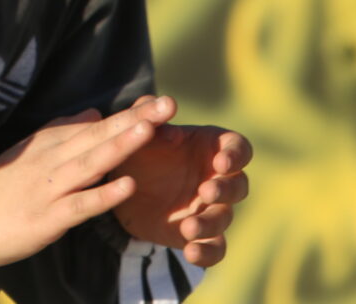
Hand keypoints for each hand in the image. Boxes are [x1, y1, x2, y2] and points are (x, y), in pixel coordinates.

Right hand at [0, 98, 173, 268]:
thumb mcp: (28, 152)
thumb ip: (62, 132)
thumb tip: (96, 113)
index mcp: (49, 143)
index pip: (97, 125)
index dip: (130, 114)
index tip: (161, 101)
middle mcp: (52, 160)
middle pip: (99, 137)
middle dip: (135, 121)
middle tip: (168, 104)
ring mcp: (50, 188)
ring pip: (91, 163)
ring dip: (121, 146)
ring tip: (149, 130)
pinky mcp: (47, 217)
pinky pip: (81, 205)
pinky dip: (103, 194)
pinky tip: (127, 186)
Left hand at [110, 96, 251, 266]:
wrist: (117, 186)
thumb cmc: (136, 149)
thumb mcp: (135, 130)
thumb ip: (147, 114)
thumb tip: (164, 103)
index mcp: (209, 147)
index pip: (239, 148)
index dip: (236, 155)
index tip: (221, 161)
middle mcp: (216, 178)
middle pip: (239, 186)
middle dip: (225, 189)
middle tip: (205, 191)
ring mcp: (209, 208)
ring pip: (224, 218)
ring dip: (211, 223)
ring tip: (189, 226)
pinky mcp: (198, 235)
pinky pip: (215, 248)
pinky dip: (207, 253)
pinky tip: (191, 253)